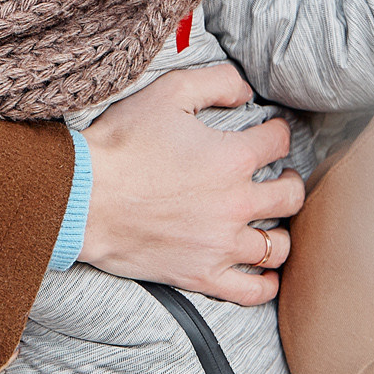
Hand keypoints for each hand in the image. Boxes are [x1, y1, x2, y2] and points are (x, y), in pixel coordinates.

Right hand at [78, 65, 301, 306]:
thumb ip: (216, 82)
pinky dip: (265, 284)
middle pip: (290, 196)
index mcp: (233, 158)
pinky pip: (252, 291)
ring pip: (278, 247)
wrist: (82, 197)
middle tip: (279, 178)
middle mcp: (237, 204)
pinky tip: (264, 273)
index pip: (279, 142)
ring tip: (270, 223)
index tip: (269, 133)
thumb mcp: (168, 93)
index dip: (277, 132)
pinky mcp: (202, 275)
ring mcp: (221, 245)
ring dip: (280, 233)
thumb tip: (246, 91)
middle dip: (290, 182)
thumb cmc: (122, 143)